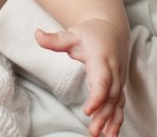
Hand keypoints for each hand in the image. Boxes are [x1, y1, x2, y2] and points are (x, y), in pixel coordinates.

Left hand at [36, 19, 126, 136]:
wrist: (112, 30)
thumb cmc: (90, 34)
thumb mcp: (71, 34)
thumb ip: (54, 38)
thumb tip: (36, 34)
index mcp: (101, 59)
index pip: (102, 80)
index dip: (97, 96)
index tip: (88, 111)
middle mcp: (113, 72)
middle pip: (110, 97)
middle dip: (103, 115)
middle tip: (93, 131)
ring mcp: (118, 80)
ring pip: (117, 103)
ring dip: (112, 121)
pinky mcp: (119, 86)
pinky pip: (120, 105)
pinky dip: (117, 120)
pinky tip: (111, 134)